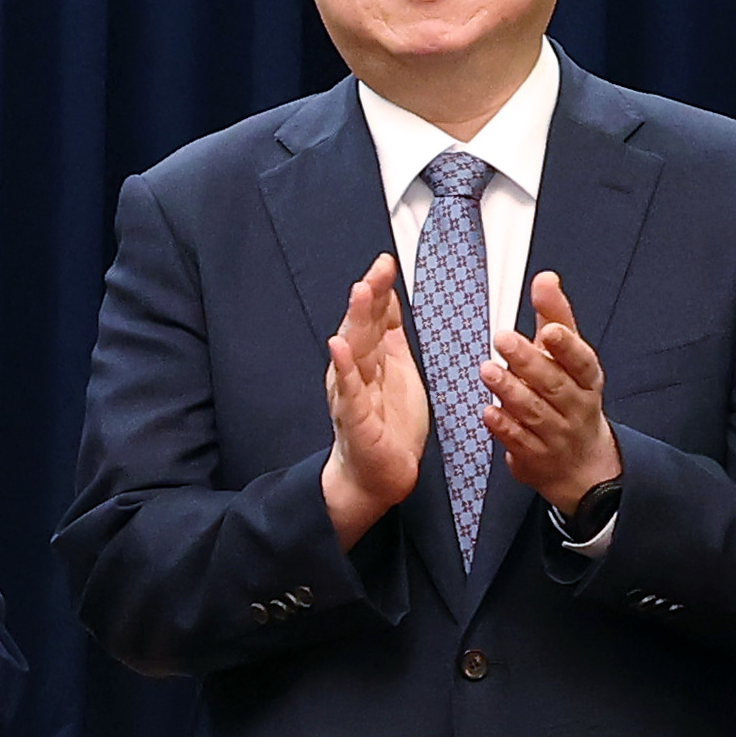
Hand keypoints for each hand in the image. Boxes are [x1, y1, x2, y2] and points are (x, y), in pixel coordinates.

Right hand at [318, 259, 427, 542]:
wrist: (376, 475)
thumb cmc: (387, 424)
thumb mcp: (396, 371)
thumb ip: (391, 336)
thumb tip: (391, 298)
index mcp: (370, 359)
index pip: (374, 317)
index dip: (380, 290)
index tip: (386, 262)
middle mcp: (355, 371)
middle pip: (361, 327)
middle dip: (369, 297)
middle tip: (377, 269)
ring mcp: (352, 393)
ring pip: (353, 351)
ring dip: (355, 321)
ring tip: (360, 292)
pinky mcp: (354, 419)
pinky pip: (348, 390)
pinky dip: (344, 368)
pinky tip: (339, 347)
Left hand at [476, 271, 619, 524]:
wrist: (582, 462)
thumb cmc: (572, 397)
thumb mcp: (569, 358)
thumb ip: (555, 316)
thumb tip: (545, 278)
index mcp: (587, 379)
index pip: (581, 361)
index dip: (568, 346)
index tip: (551, 330)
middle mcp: (575, 406)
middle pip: (554, 384)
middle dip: (529, 361)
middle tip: (503, 338)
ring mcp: (556, 434)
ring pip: (534, 412)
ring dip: (510, 390)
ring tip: (488, 370)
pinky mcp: (535, 456)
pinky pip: (519, 440)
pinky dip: (504, 426)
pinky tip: (488, 411)